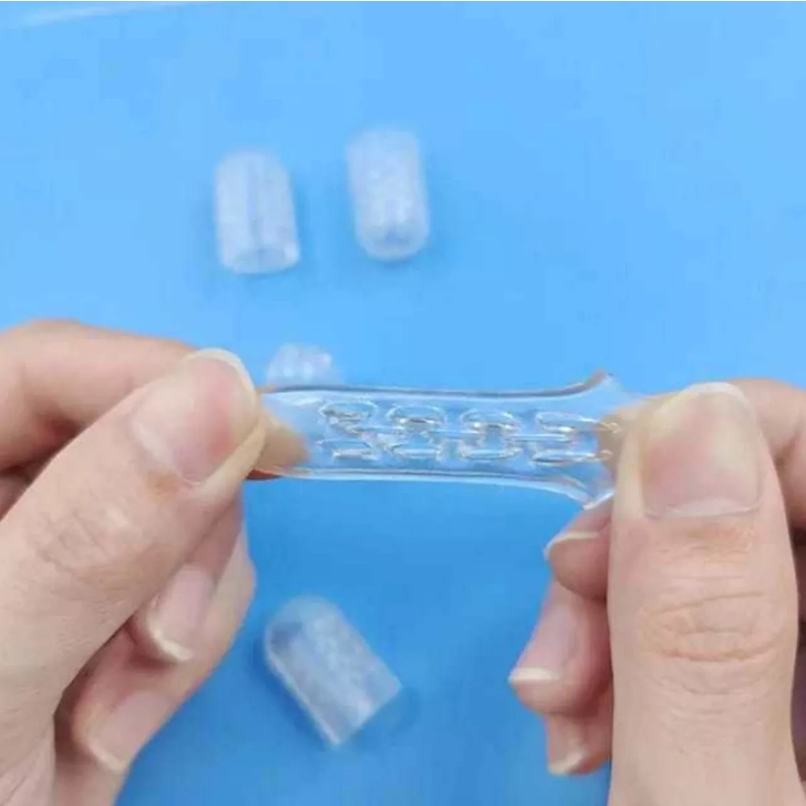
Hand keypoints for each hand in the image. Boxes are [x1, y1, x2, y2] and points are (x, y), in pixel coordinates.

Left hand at [0, 321, 274, 805]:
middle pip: (140, 444)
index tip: (270, 440)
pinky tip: (119, 719)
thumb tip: (224, 394)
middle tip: (163, 638)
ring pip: (186, 516)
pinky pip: (194, 583)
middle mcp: (2, 505)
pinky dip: (186, 648)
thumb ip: (92, 537)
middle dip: (179, 540)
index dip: (165, 382)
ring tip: (116, 711)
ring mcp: (60, 561)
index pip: (51, 369)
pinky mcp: (109, 613)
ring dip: (184, 610)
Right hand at [510, 381, 805, 804]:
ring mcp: (789, 669)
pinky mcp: (745, 692)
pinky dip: (610, 655)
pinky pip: (675, 624)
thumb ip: (700, 627)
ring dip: (600, 614)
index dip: (714, 430)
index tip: (604, 469)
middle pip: (741, 515)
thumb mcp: (701, 800)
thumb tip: (690, 417)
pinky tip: (579, 718)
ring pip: (691, 566)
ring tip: (553, 703)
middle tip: (562, 636)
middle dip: (628, 555)